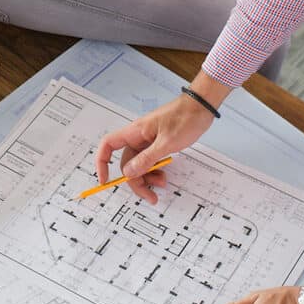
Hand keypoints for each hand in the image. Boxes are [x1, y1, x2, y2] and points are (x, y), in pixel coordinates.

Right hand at [94, 89, 217, 203]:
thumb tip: (128, 173)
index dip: (102, 162)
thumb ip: (147, 159)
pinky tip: (164, 175)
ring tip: (162, 184)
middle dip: (136, 180)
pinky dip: (155, 171)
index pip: (108, 145)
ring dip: (147, 178)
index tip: (106, 180)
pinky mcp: (158, 144)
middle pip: (127, 163)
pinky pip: (151, 161)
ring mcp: (148, 141)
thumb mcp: (166, 143)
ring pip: (140, 164)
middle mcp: (138, 137)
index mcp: (135, 132)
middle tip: (150, 196)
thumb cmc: (184, 119)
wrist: (201, 107)